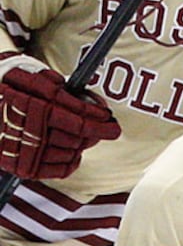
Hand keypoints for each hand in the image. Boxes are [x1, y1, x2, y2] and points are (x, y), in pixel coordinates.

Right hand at [0, 54, 119, 178]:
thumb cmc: (9, 86)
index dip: (97, 119)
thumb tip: (89, 103)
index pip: (76, 117)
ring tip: (83, 137)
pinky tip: (74, 153)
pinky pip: (60, 170)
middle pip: (76, 136)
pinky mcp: (22, 167)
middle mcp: (26, 130)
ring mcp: (23, 151)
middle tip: (104, 128)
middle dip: (94, 132)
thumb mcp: (29, 75)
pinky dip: (72, 161)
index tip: (110, 120)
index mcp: (30, 105)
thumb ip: (57, 86)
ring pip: (71, 152)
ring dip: (82, 145)